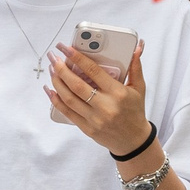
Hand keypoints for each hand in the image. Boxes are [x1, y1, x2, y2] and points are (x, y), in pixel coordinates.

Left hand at [48, 43, 149, 157]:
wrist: (133, 141)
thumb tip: (136, 48)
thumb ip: (135, 67)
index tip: (67, 49)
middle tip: (54, 57)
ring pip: (69, 98)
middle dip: (62, 69)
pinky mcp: (87, 128)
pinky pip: (67, 112)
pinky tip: (50, 90)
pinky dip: (56, 100)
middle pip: (77, 85)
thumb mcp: (139, 89)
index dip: (78, 58)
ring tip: (52, 70)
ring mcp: (94, 119)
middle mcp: (105, 106)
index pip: (94, 72)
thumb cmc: (135, 112)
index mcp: (118, 93)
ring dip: (57, 83)